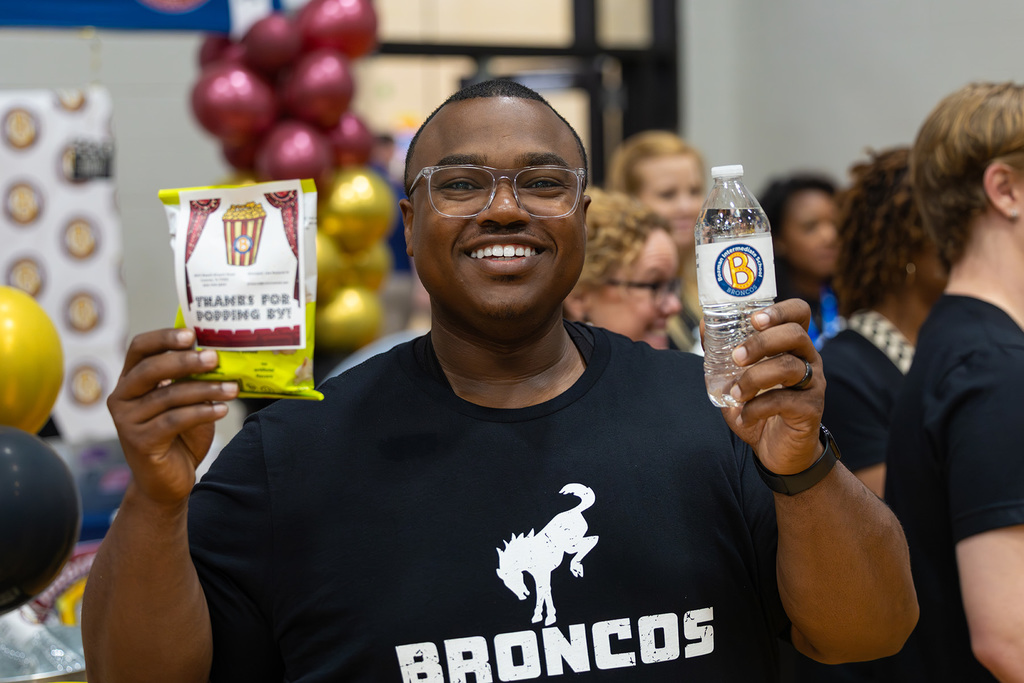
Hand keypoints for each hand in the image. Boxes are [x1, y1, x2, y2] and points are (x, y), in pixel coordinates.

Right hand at [107, 328, 238, 508]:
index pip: (139, 348)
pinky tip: (222, 410)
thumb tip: (218, 354)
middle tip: (214, 358)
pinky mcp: (139, 442)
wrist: (168, 481)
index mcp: (131, 380)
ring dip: (204, 389)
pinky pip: (174, 421)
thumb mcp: (187, 402)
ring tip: (232, 389)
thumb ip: (192, 379)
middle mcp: (122, 397)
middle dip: (185, 361)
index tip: (192, 334)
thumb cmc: (180, 436)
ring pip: (167, 397)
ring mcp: (127, 420)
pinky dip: (201, 413)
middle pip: (150, 369)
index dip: (164, 337)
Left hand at [720, 299, 823, 474]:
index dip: (779, 310)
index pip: (799, 313)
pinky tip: (745, 415)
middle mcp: (808, 359)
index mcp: (792, 345)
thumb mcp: (734, 378)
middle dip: (761, 342)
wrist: (777, 450)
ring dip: (754, 377)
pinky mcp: (811, 409)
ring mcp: (813, 384)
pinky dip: (757, 407)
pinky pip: (785, 400)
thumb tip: (704, 325)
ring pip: (790, 365)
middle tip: (736, 357)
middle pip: (795, 334)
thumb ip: (721, 353)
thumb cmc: (758, 407)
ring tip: (736, 393)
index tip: (754, 319)